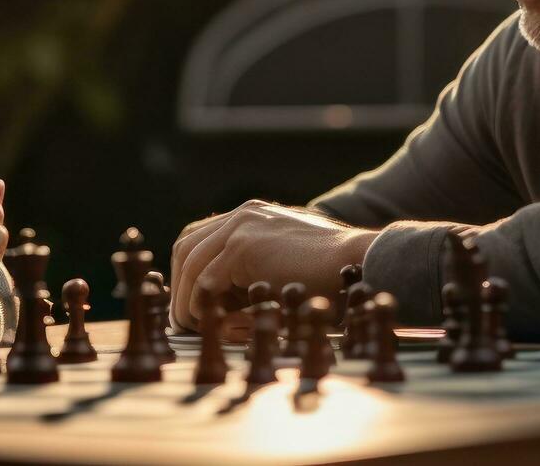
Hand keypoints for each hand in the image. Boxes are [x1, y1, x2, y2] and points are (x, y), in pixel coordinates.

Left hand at [168, 199, 376, 330]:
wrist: (360, 258)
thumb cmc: (331, 273)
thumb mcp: (286, 268)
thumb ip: (255, 279)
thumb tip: (225, 315)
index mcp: (252, 216)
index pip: (199, 237)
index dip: (187, 271)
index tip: (189, 300)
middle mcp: (243, 215)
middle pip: (186, 245)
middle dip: (178, 283)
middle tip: (183, 316)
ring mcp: (242, 225)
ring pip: (190, 262)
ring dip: (186, 297)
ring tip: (192, 324)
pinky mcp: (245, 245)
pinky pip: (207, 280)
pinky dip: (203, 304)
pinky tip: (212, 321)